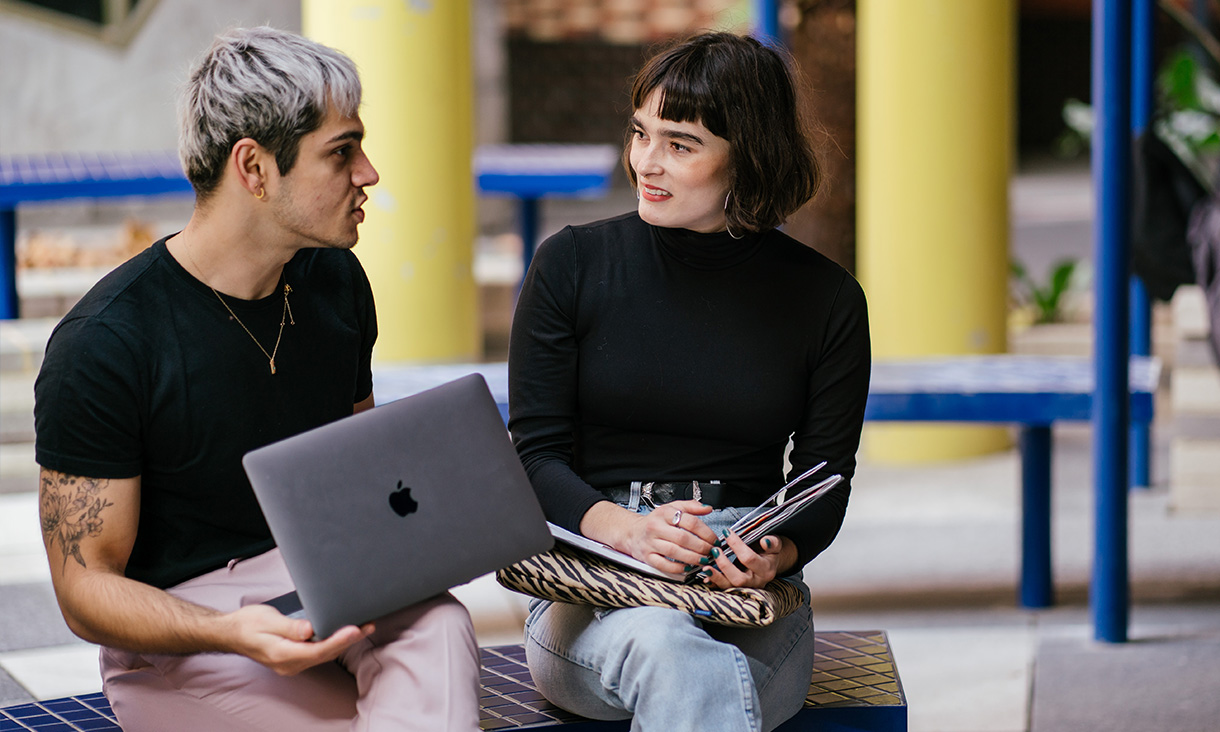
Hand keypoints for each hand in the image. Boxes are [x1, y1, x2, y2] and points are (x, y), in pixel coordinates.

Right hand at [224, 603, 373, 675]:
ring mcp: (292, 663)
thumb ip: (289, 626)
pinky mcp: (295, 658)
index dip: (338, 640)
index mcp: (282, 654)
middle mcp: (289, 664)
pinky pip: (318, 653)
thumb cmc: (247, 624)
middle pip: (325, 653)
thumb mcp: (266, 620)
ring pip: (323, 654)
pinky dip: (333, 643)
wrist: (231, 633)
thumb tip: (309, 629)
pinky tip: (344, 633)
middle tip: (368, 625)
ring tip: (363, 627)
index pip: (317, 650)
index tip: (354, 629)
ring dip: (344, 642)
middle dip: (348, 640)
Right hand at [585, 500, 719, 575]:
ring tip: (704, 560)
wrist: (632, 532)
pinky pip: (664, 565)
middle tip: (712, 551)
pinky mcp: (647, 557)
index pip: (690, 522)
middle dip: (702, 547)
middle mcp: (656, 527)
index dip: (706, 532)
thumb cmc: (655, 521)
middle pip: (684, 538)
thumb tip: (707, 508)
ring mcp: (651, 543)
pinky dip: (678, 568)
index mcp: (665, 513)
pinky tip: (688, 567)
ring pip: (675, 552)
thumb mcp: (672, 508)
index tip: (714, 539)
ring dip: (693, 558)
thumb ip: (691, 506)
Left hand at [701, 532, 793, 589]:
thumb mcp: (775, 544)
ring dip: (716, 578)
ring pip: (730, 587)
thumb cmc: (768, 551)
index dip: (737, 545)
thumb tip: (765, 541)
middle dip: (725, 565)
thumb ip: (772, 542)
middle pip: (739, 579)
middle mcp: (756, 582)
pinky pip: (724, 589)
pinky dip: (714, 584)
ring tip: (706, 568)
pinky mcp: (737, 590)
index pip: (749, 558)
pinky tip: (706, 578)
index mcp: (766, 570)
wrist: (769, 563)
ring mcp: (746, 588)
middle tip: (715, 551)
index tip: (726, 532)